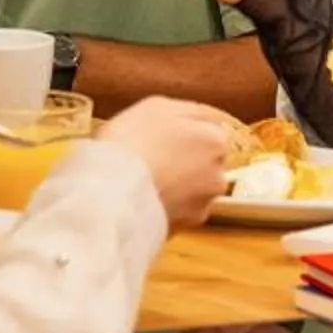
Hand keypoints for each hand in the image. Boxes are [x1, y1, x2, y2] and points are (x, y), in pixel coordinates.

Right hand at [98, 98, 246, 227]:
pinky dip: (168, 206)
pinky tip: (146, 197)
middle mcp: (218, 174)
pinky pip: (179, 212)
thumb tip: (203, 118)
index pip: (212, 132)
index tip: (167, 135)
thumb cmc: (133, 142)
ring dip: (179, 186)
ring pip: (194, 190)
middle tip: (155, 157)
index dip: (188, 132)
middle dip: (188, 161)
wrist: (113, 189)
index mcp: (215, 140)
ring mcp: (204, 203)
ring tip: (147, 180)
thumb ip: (190, 111)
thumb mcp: (158, 105)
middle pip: (206, 163)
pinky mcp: (186, 226)